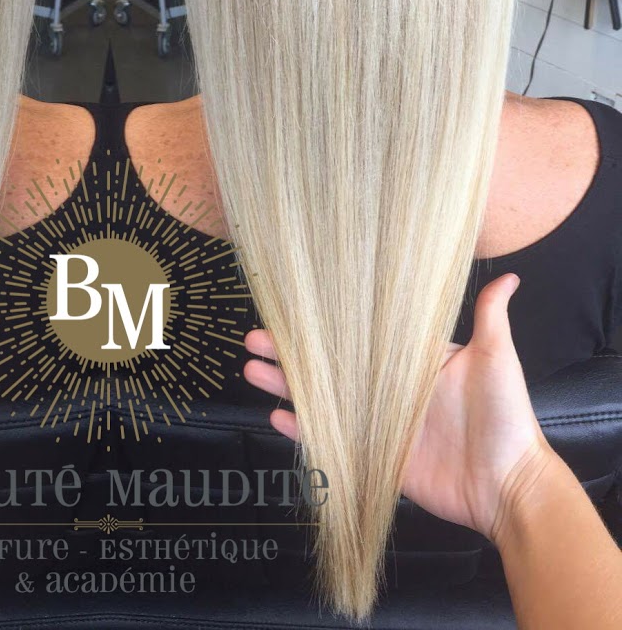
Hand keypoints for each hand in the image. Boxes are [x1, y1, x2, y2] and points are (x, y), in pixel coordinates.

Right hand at [244, 273, 553, 541]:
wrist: (510, 486)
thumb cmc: (505, 418)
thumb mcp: (496, 359)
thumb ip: (490, 318)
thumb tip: (511, 277)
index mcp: (410, 362)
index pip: (355, 338)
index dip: (321, 326)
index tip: (288, 312)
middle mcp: (388, 391)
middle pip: (329, 367)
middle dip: (290, 353)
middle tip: (253, 340)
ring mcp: (379, 426)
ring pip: (322, 401)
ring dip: (286, 387)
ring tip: (252, 371)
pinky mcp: (376, 459)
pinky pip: (331, 443)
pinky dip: (303, 432)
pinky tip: (277, 418)